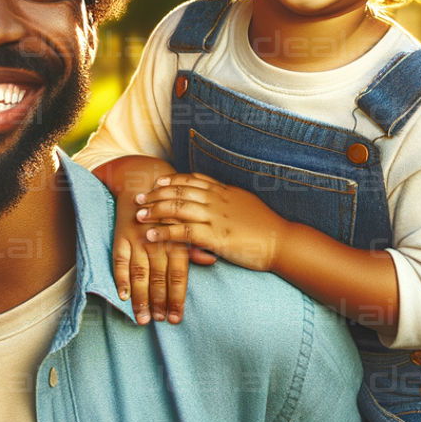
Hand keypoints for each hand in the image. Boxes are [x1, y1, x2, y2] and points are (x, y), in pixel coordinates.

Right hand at [112, 187, 213, 323]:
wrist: (144, 179)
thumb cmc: (171, 208)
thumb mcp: (187, 222)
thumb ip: (196, 245)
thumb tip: (211, 261)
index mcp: (177, 239)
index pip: (179, 274)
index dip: (177, 298)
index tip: (175, 318)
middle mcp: (158, 240)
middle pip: (159, 277)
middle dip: (159, 302)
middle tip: (158, 322)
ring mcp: (137, 238)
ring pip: (139, 272)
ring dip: (141, 297)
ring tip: (142, 317)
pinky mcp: (121, 235)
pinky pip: (119, 259)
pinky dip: (120, 277)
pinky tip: (122, 296)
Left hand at [136, 173, 288, 272]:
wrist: (282, 242)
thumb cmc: (267, 227)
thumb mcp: (247, 204)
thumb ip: (230, 199)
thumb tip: (220, 195)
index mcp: (225, 191)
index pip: (193, 180)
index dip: (173, 180)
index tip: (158, 182)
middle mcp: (218, 200)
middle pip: (180, 191)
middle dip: (156, 194)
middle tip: (139, 198)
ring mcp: (216, 217)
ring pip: (178, 208)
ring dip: (155, 210)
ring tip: (138, 215)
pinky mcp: (215, 237)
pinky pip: (183, 232)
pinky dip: (164, 232)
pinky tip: (151, 234)